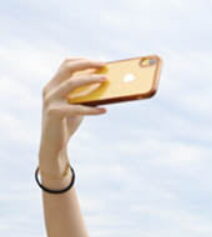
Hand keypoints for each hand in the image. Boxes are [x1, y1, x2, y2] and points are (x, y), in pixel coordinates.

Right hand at [39, 58, 106, 177]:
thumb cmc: (67, 123)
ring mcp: (51, 100)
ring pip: (72, 84)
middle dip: (87, 64)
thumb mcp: (77, 106)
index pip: (66, 65)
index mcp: (54, 85)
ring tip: (106, 81)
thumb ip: (86, 95)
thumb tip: (106, 86)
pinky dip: (92, 109)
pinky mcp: (55, 113)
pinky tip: (104, 110)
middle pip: (68, 69)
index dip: (83, 61)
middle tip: (104, 66)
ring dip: (91, 80)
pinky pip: (77, 108)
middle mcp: (50, 89)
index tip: (100, 62)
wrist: (53, 145)